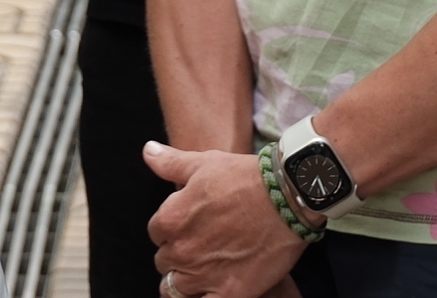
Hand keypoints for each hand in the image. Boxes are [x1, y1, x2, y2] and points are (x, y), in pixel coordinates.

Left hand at [146, 142, 308, 297]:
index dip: (172, 230)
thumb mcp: (203, 163)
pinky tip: (215, 288)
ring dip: (186, 281)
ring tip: (205, 271)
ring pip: (175, 289)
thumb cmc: (245, 179)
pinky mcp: (228, 293)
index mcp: (171, 220)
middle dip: (178, 255)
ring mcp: (204, 275)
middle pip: (165, 263)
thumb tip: (148, 152)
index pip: (156, 234)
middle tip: (201, 247)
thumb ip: (170, 162)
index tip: (189, 227)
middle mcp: (182, 250)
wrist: (287, 199)